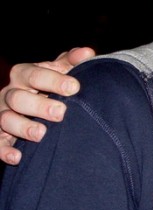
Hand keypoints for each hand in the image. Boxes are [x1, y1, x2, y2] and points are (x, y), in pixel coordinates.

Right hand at [0, 47, 94, 164]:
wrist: (39, 103)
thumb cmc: (52, 86)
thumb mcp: (60, 71)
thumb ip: (71, 62)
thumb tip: (87, 53)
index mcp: (24, 75)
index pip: (33, 74)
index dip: (53, 80)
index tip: (74, 87)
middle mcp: (10, 94)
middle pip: (18, 97)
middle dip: (39, 105)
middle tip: (61, 112)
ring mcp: (2, 114)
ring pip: (5, 119)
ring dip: (23, 127)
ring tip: (42, 134)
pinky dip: (4, 150)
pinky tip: (18, 156)